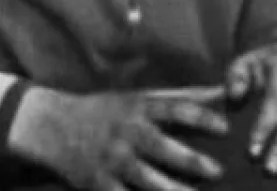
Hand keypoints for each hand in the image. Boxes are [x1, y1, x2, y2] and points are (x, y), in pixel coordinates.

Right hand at [7, 85, 229, 190]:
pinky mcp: (99, 184)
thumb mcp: (134, 99)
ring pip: (147, 180)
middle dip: (190, 160)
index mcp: (135, 108)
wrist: (51, 127)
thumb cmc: (102, 111)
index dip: (200, 117)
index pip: (173, 108)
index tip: (225, 128)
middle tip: (217, 171)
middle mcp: (125, 133)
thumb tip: (218, 95)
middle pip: (161, 147)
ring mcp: (111, 160)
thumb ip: (174, 100)